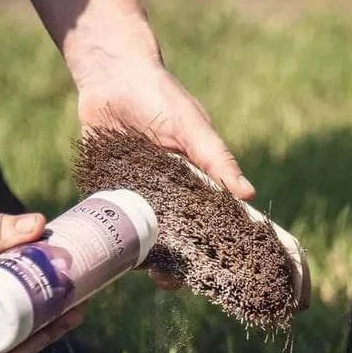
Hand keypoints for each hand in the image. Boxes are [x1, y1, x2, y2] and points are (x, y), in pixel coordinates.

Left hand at [73, 50, 253, 287]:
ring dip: (138, 256)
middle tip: (167, 278)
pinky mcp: (103, 189)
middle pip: (169, 240)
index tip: (210, 274)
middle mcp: (163, 194)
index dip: (208, 250)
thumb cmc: (160, 95)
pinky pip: (106, 219)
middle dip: (170, 264)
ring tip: (139, 267)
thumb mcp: (192, 126)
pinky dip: (107, 235)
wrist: (110, 74)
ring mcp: (133, 195)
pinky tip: (109, 250)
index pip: (204, 225)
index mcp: (191, 184)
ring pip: (138, 236)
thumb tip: (248, 194)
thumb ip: (216, 159)